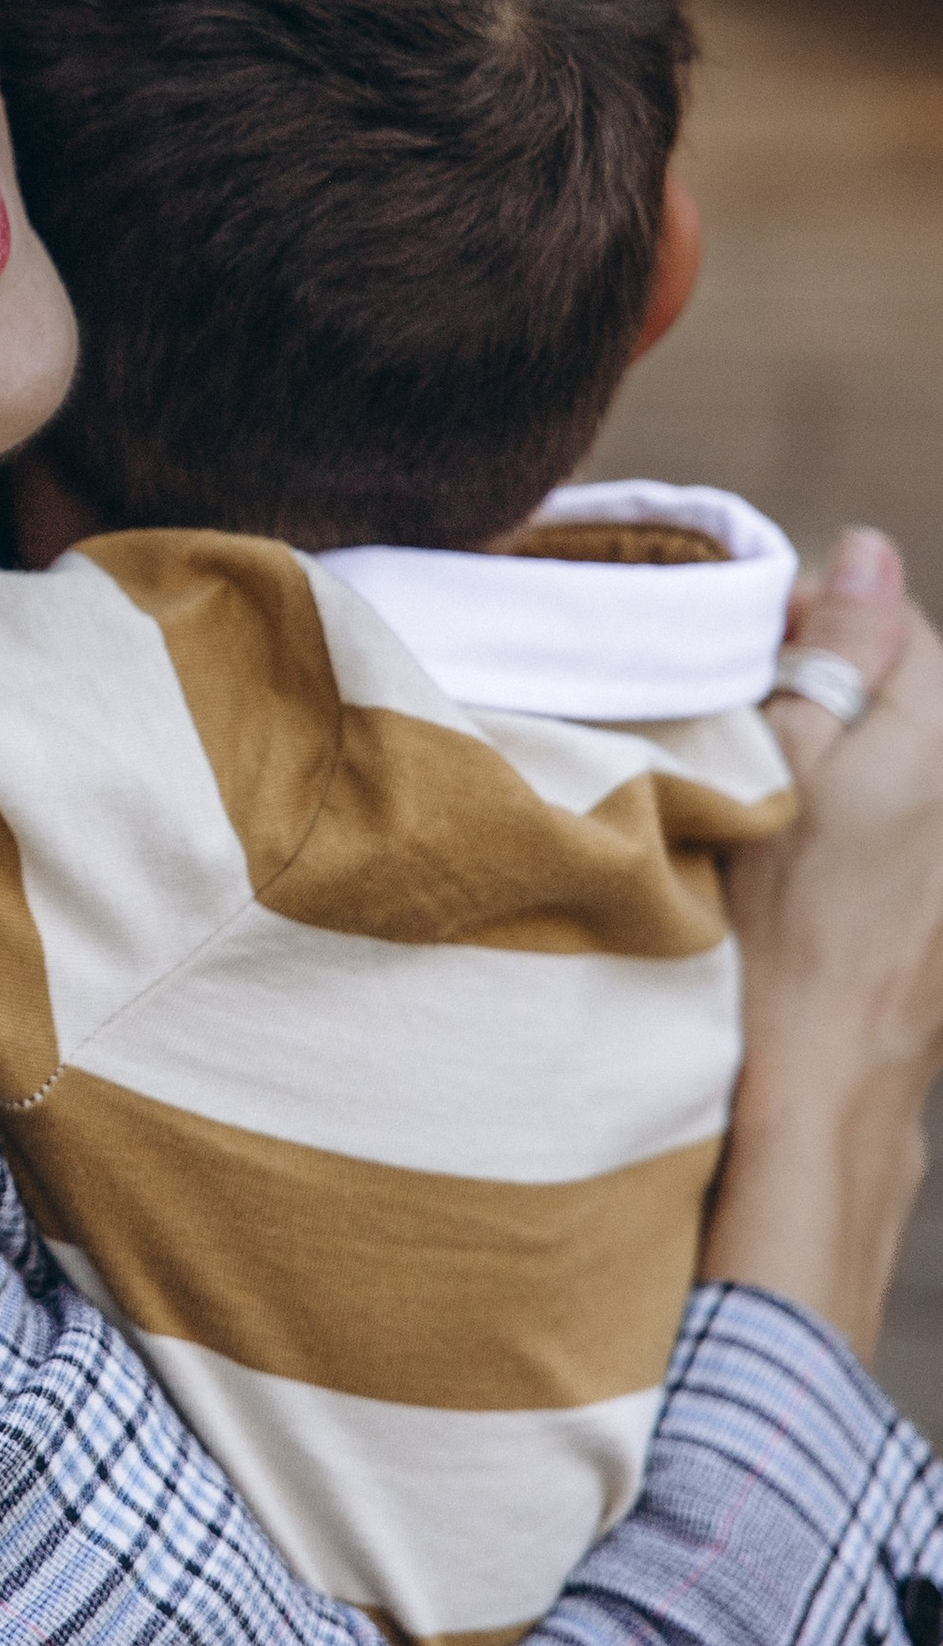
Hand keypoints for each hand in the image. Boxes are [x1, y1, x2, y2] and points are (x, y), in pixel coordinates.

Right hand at [706, 532, 942, 1359]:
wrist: (810, 1099)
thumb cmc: (780, 934)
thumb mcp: (784, 766)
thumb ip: (834, 652)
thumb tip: (868, 546)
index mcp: (931, 745)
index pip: (888, 619)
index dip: (805, 622)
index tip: (731, 657)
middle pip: (886, 692)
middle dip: (811, 689)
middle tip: (725, 725)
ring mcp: (939, 868)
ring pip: (874, 762)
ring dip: (812, 759)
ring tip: (739, 795)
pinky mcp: (917, 922)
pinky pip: (871, 830)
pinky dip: (824, 825)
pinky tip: (772, 865)